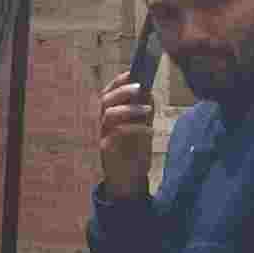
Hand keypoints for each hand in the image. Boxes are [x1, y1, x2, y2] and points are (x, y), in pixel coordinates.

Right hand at [96, 75, 157, 198]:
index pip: (109, 91)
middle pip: (105, 99)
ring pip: (108, 114)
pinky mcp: (106, 148)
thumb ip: (143, 111)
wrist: (129, 180)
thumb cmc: (135, 152)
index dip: (119, 81)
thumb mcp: (142, 128)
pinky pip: (117, 132)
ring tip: (148, 110)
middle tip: (140, 87)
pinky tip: (150, 130)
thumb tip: (149, 93)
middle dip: (123, 90)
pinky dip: (136, 128)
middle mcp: (103, 122)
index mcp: (110, 114)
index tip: (133, 72)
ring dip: (129, 108)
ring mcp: (103, 134)